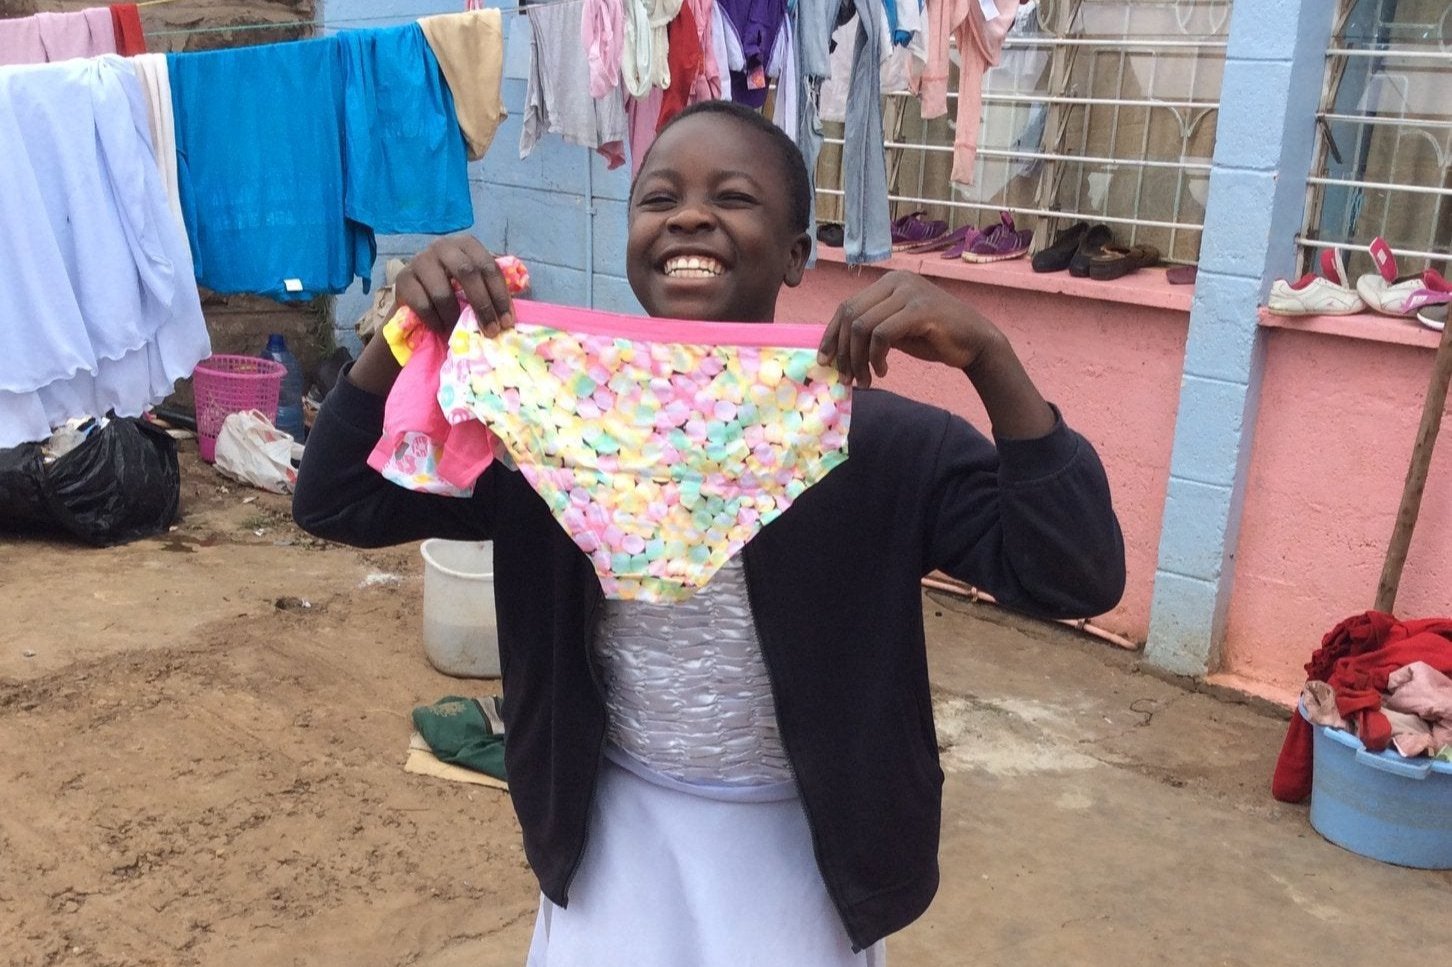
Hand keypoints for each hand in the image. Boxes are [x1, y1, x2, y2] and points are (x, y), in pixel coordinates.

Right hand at [395, 233, 515, 337]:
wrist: (413, 294)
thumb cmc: (451, 288)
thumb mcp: (472, 282)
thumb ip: (489, 287)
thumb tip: (510, 313)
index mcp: (466, 244)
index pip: (488, 266)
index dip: (500, 295)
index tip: (507, 322)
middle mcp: (443, 246)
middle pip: (468, 273)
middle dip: (482, 305)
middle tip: (491, 331)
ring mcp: (420, 260)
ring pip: (443, 293)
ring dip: (454, 317)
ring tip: (458, 331)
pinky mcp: (402, 279)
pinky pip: (423, 305)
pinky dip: (435, 321)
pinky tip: (440, 327)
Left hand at [817, 271, 1005, 388]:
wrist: (976, 342)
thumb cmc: (934, 337)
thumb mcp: (895, 330)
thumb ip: (869, 331)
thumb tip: (835, 350)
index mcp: (888, 283)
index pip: (846, 306)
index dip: (831, 335)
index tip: (824, 361)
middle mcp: (896, 281)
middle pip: (850, 315)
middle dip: (842, 351)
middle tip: (846, 378)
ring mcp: (909, 293)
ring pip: (863, 326)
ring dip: (858, 359)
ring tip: (865, 380)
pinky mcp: (920, 309)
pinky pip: (882, 334)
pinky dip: (876, 357)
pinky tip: (883, 371)